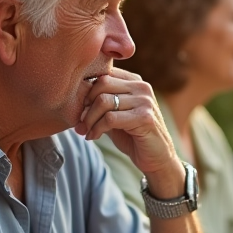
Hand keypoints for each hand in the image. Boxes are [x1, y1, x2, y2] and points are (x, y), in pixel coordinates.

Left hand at [76, 71, 182, 194]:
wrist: (157, 158)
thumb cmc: (134, 136)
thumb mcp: (115, 114)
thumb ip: (101, 102)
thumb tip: (75, 93)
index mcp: (135, 81)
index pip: (103, 74)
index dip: (87, 91)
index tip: (80, 110)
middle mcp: (142, 87)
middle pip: (102, 84)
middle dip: (86, 105)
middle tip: (80, 123)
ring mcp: (145, 101)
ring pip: (104, 101)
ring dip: (89, 119)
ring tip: (86, 131)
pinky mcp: (145, 118)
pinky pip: (110, 118)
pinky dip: (97, 129)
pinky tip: (94, 137)